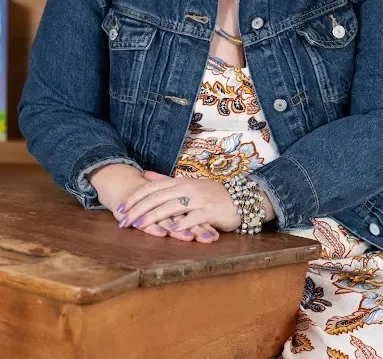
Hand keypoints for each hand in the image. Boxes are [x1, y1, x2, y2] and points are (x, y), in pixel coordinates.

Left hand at [115, 172, 240, 233]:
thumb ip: (166, 180)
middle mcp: (187, 188)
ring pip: (172, 206)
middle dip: (138, 209)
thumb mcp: (187, 184)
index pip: (152, 187)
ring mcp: (199, 199)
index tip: (120, 209)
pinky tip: (171, 231)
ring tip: (139, 225)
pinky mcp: (210, 211)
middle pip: (158, 197)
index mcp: (180, 182)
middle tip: (123, 221)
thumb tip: (146, 175)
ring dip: (154, 216)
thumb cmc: (210, 194)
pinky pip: (194, 217)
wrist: (239, 199)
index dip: (135, 198)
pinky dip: (182, 223)